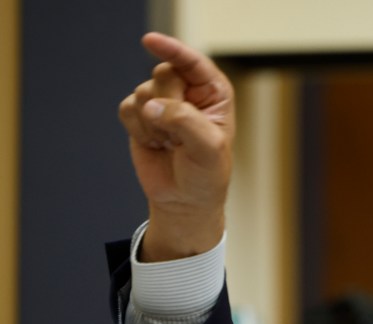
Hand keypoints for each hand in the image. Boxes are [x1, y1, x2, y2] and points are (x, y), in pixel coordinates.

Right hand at [119, 32, 234, 261]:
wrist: (184, 200)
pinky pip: (127, 109)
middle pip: (164, 74)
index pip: (192, 62)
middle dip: (168, 105)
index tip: (150, 41)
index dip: (172, 50)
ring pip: (143, 92)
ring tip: (171, 144)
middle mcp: (188, 91)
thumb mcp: (208, 148)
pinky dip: (138, 130)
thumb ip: (184, 121)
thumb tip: (151, 106)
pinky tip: (155, 144)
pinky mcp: (140, 114)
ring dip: (154, 124)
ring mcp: (162, 101)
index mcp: (213, 92)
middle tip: (180, 135)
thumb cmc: (206, 174)